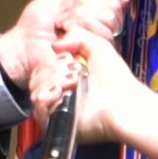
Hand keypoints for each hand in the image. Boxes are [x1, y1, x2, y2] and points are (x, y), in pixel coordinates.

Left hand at [0, 0, 126, 88]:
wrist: (25, 47)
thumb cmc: (37, 23)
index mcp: (96, 9)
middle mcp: (102, 26)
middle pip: (113, 5)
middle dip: (85, 5)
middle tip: (65, 14)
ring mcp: (101, 42)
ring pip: (108, 19)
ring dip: (80, 18)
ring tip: (63, 27)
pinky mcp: (98, 56)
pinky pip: (103, 35)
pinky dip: (80, 30)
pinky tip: (67, 37)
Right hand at [30, 31, 144, 144]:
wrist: (122, 104)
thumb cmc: (116, 79)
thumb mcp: (98, 47)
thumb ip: (76, 35)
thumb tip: (55, 44)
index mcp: (66, 79)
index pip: (42, 67)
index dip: (52, 61)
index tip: (70, 60)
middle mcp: (60, 94)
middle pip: (36, 77)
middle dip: (53, 69)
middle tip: (75, 74)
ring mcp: (56, 109)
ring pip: (35, 89)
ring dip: (54, 81)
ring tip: (74, 84)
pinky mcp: (55, 123)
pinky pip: (38, 105)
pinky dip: (50, 96)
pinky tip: (64, 94)